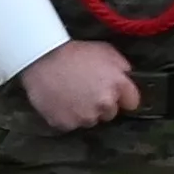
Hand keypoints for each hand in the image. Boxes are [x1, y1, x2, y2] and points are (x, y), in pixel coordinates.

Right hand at [18, 38, 139, 131]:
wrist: (40, 57)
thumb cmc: (72, 51)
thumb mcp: (104, 50)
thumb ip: (121, 67)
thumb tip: (127, 77)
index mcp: (118, 85)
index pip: (132, 102)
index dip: (122, 97)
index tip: (113, 93)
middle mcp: (105, 104)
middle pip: (110, 113)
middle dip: (102, 104)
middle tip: (86, 90)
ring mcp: (85, 116)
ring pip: (90, 120)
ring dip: (84, 111)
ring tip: (70, 94)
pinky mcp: (67, 124)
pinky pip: (71, 124)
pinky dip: (66, 116)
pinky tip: (60, 101)